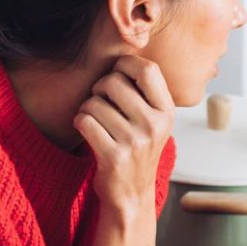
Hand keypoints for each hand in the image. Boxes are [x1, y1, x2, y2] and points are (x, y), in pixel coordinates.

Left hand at [74, 56, 174, 214]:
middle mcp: (155, 126)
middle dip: (99, 87)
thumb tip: (125, 50)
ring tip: (96, 122)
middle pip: (114, 82)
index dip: (125, 63)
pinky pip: (84, 121)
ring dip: (87, 109)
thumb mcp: (154, 122)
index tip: (116, 72)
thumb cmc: (137, 150)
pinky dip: (79, 122)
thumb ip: (146, 93)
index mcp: (167, 112)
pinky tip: (87, 131)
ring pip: (95, 102)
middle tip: (101, 101)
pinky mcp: (113, 156)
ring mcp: (135, 142)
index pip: (148, 69)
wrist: (131, 196)